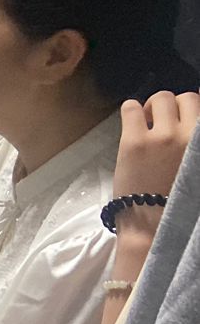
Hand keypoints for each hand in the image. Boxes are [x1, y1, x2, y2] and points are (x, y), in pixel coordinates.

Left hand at [112, 91, 199, 239]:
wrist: (154, 225)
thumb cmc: (179, 202)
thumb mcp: (195, 167)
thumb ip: (195, 143)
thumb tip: (194, 114)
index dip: (192, 108)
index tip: (183, 117)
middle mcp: (191, 134)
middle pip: (184, 98)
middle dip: (173, 107)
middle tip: (162, 123)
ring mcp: (163, 136)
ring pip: (160, 99)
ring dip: (152, 108)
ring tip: (147, 125)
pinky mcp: (135, 141)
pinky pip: (130, 107)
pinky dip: (131, 111)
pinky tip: (132, 125)